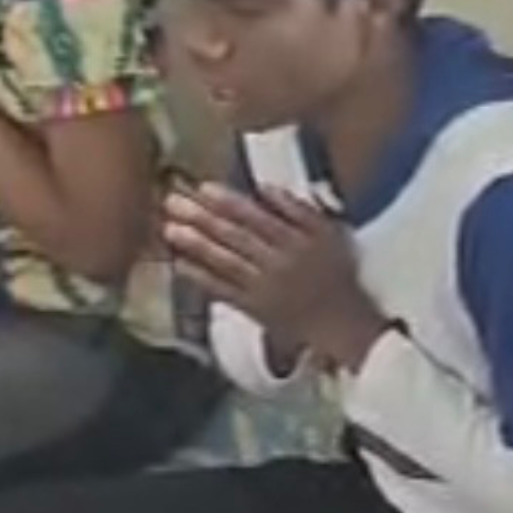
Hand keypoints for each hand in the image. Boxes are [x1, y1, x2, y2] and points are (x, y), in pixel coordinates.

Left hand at [164, 183, 387, 369]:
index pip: (258, 217)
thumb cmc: (337, 275)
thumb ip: (301, 210)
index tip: (204, 188)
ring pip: (226, 262)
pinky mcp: (252, 308)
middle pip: (237, 237)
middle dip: (203, 219)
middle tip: (173, 202)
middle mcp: (279, 262)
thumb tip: (266, 188)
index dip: (229, 202)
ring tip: (169, 228)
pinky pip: (223, 291)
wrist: (342, 323)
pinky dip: (201, 278)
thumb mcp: (332, 234)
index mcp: (298, 241)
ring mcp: (263, 287)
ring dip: (196, 245)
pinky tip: (179, 263)